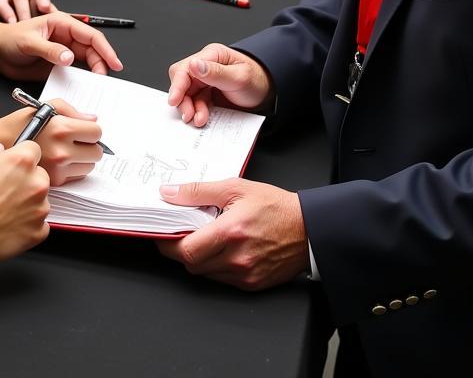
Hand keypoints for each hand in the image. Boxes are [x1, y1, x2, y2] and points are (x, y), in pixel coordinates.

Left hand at [0, 12, 122, 77]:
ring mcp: (64, 50)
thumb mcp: (29, 42)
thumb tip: (69, 57)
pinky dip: (84, 76)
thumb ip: (50, 50)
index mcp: (61, 23)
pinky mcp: (59, 63)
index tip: (113, 62)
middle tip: (106, 77)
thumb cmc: (9, 39)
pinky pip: (77, 69)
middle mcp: (66, 36)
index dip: (104, 48)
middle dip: (102, 61)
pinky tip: (88, 84)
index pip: (89, 35)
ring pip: (87, 59)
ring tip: (100, 82)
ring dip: (95, 69)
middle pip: (92, 48)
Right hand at [0, 99, 103, 184]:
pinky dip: (70, 171)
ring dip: (81, 160)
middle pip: (96, 153)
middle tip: (74, 141)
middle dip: (88, 146)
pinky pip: (75, 177)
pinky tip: (56, 162)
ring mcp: (58, 170)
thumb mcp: (44, 107)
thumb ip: (71, 110)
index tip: (82, 130)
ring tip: (63, 151)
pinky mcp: (54, 183)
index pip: (96, 132)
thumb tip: (91, 119)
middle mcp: (62, 151)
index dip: (89, 130)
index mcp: (62, 129)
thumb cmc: (18, 124)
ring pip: (88, 167)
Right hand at [0, 142, 49, 262]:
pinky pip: (39, 225)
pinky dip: (27, 226)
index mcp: (21, 161)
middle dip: (26, 181)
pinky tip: (7, 226)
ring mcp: (40, 209)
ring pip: (40, 201)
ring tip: (2, 212)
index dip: (21, 157)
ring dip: (27, 204)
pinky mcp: (38, 232)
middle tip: (4, 192)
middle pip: (39, 175)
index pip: (33, 149)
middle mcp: (36, 183)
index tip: (13, 166)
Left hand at [157, 179, 307, 289]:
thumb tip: (169, 193)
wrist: (310, 228)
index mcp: (231, 232)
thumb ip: (198, 191)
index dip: (167, 243)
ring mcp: (246, 274)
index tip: (162, 233)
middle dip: (181, 250)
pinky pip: (222, 280)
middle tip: (181, 234)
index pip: (185, 249)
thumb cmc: (275, 206)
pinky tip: (221, 250)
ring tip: (204, 239)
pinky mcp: (253, 284)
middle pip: (191, 265)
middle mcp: (237, 258)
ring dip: (198, 259)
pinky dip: (215, 267)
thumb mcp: (235, 188)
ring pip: (205, 274)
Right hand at [167, 43, 272, 124]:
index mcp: (211, 55)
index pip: (185, 68)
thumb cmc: (257, 80)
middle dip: (183, 100)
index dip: (177, 85)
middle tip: (189, 116)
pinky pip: (195, 102)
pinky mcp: (207, 93)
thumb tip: (193, 65)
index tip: (174, 100)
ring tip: (199, 120)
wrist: (268, 93)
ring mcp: (205, 80)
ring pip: (187, 94)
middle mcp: (205, 66)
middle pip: (182, 82)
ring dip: (190, 108)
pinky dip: (196, 111)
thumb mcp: (239, 77)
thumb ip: (216, 72)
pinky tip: (203, 118)